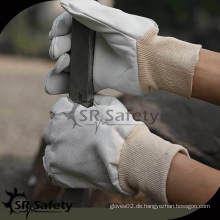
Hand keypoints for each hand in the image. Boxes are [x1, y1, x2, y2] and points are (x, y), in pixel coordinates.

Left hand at [43, 95, 188, 203]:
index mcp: (65, 115)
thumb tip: (88, 100)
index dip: (71, 111)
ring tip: (83, 151)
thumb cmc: (121, 130)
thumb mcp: (109, 103)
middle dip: (66, 130)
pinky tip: (77, 163)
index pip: (59, 109)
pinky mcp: (59, 174)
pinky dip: (61, 164)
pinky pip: (52, 167)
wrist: (130, 158)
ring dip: (63, 148)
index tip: (79, 118)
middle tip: (84, 136)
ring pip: (52, 149)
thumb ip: (92, 99)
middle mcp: (55, 134)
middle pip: (53, 129)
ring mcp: (54, 156)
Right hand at [46, 0, 200, 97]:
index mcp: (93, 28)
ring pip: (69, 66)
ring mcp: (94, 64)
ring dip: (58, 68)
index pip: (68, 26)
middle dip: (58, 48)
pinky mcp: (98, 80)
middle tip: (61, 54)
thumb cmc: (136, 38)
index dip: (58, 29)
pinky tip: (52, 87)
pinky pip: (78, 83)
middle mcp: (92, 45)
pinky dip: (65, 86)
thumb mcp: (112, 21)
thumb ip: (88, 12)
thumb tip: (63, 3)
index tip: (55, 34)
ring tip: (62, 67)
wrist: (151, 64)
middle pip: (66, 46)